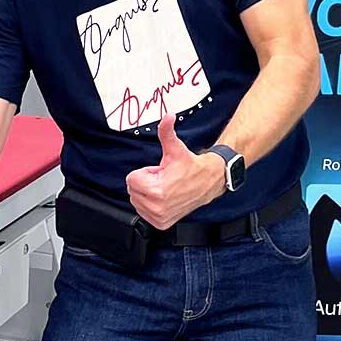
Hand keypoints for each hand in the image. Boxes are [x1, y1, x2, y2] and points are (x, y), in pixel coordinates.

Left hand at [124, 115, 225, 229]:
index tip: (160, 172)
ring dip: (148, 193)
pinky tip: (165, 198)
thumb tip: (167, 116)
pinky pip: (143, 212)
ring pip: (137, 200)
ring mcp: (159, 218)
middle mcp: (157, 207)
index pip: (131, 179)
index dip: (145, 172)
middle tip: (164, 179)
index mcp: (157, 191)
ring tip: (166, 188)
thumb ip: (166, 132)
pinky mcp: (162, 224)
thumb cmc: (191, 166)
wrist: (209, 182)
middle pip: (133, 190)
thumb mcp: (175, 148)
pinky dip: (151, 204)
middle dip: (146, 182)